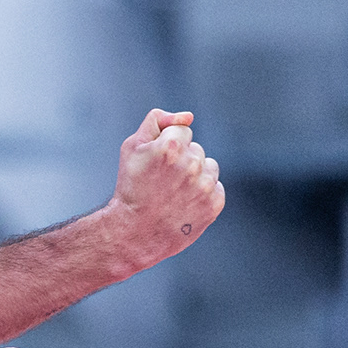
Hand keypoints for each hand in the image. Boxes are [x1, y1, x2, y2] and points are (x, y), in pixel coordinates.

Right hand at [107, 108, 224, 269]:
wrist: (135, 232)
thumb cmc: (131, 186)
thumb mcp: (132, 147)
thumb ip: (157, 121)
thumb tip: (188, 116)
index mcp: (170, 147)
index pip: (182, 130)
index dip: (167, 145)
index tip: (157, 163)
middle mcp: (191, 164)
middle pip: (196, 149)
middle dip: (182, 160)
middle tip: (162, 181)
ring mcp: (205, 186)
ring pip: (209, 166)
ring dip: (196, 175)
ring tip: (175, 192)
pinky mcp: (214, 204)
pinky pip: (216, 187)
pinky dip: (203, 193)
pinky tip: (185, 203)